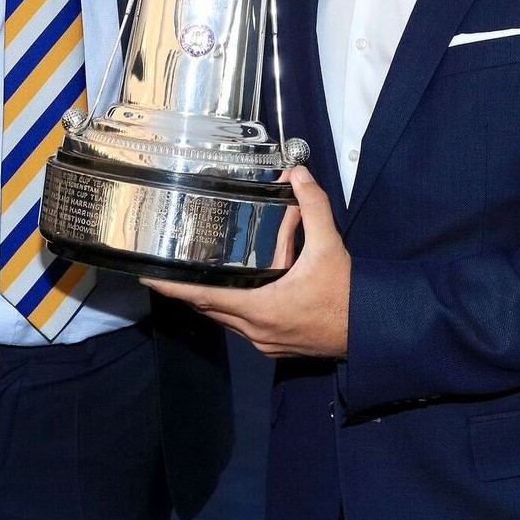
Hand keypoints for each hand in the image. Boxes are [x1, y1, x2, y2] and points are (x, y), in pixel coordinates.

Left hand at [144, 167, 349, 357]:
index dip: (173, 287)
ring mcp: (265, 342)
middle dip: (187, 289)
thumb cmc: (347, 295)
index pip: (204, 297)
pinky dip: (232, 306)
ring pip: (225, 318)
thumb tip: (298, 174)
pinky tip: (236, 289)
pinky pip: (242, 325)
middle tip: (167, 268)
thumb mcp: (330, 246)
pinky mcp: (275, 345)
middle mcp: (256, 331)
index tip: (147, 277)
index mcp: (261, 309)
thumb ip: (313, 208)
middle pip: (210, 308)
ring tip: (196, 274)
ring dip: (211, 297)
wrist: (372, 331)